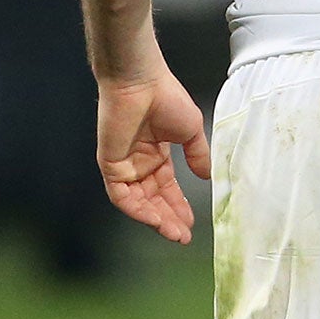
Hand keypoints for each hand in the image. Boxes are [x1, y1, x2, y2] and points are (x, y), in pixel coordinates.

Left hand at [96, 65, 210, 243]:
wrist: (142, 83)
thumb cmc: (167, 98)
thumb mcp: (190, 131)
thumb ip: (197, 155)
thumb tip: (209, 176)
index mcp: (156, 155)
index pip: (166, 189)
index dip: (179, 206)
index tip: (192, 224)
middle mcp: (139, 164)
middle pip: (153, 200)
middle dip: (169, 218)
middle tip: (183, 236)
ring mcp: (124, 166)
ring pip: (138, 202)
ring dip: (155, 219)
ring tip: (174, 232)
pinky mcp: (110, 165)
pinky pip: (122, 196)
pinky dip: (137, 209)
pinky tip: (155, 219)